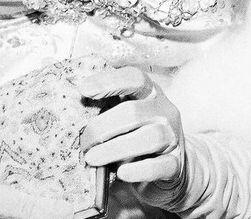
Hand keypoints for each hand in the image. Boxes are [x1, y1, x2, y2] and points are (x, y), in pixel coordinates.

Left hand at [79, 65, 184, 192]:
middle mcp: (164, 110)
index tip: (83, 89)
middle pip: (133, 112)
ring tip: (92, 158)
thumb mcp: (127, 115)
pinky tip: (121, 173)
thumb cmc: (140, 135)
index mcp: (150, 92)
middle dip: (102, 127)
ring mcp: (173, 137)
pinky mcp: (176, 164)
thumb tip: (74, 108)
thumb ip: (108, 108)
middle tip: (84, 142)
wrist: (176, 165)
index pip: (134, 78)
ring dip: (114, 149)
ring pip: (148, 138)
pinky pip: (158, 166)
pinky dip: (138, 170)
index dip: (108, 81)